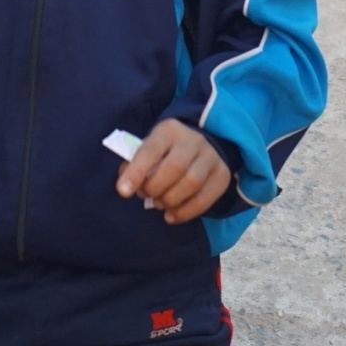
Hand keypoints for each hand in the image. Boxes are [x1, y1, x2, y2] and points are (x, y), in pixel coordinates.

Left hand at [116, 119, 231, 224]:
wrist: (199, 147)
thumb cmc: (165, 152)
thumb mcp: (148, 149)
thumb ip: (135, 165)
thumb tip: (127, 186)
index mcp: (169, 130)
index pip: (151, 150)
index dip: (136, 172)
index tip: (123, 191)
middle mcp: (193, 140)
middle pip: (175, 167)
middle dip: (155, 188)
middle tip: (145, 196)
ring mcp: (211, 157)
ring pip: (192, 183)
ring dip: (170, 200)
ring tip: (158, 203)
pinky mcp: (222, 175)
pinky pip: (205, 199)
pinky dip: (185, 212)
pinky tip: (171, 216)